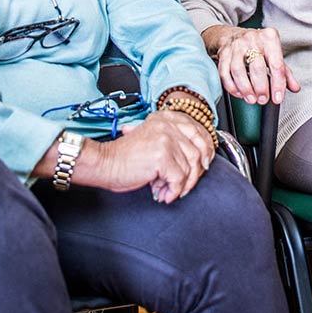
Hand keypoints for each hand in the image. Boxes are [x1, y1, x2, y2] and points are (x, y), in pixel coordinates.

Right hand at [64, 110, 214, 202]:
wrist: (105, 163)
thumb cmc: (125, 156)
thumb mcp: (153, 140)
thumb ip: (174, 142)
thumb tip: (200, 158)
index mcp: (167, 118)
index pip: (199, 131)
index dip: (206, 150)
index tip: (204, 164)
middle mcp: (168, 125)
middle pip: (198, 151)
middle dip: (196, 172)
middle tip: (186, 185)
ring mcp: (166, 139)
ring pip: (190, 168)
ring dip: (181, 185)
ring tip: (167, 190)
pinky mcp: (162, 156)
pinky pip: (179, 179)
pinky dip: (173, 191)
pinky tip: (163, 194)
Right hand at [204, 25, 300, 104]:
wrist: (232, 35)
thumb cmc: (256, 45)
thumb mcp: (274, 53)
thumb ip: (285, 72)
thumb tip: (295, 87)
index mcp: (270, 38)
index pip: (276, 64)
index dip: (278, 84)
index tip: (277, 98)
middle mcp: (253, 39)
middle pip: (257, 68)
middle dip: (261, 88)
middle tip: (263, 99)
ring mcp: (236, 45)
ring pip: (238, 70)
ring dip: (245, 88)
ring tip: (251, 99)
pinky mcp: (223, 53)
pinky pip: (225, 72)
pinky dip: (231, 86)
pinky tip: (238, 93)